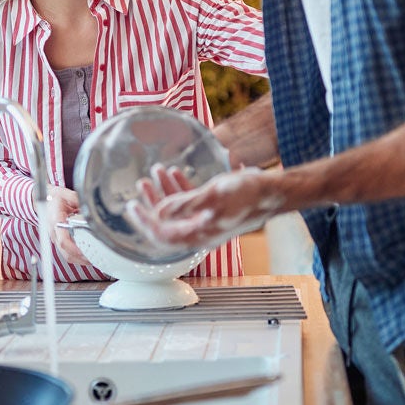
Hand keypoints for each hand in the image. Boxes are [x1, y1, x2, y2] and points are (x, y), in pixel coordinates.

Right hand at [47, 186, 91, 266]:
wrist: (45, 200)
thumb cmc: (55, 198)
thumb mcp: (67, 194)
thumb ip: (78, 201)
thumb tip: (90, 206)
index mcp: (55, 221)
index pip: (63, 240)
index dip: (75, 249)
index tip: (87, 251)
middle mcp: (54, 233)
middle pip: (66, 252)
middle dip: (82, 258)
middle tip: (97, 258)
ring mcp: (56, 239)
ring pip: (67, 256)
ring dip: (81, 260)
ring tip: (96, 259)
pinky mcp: (59, 241)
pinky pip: (67, 254)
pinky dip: (78, 258)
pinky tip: (89, 257)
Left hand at [127, 165, 282, 253]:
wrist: (273, 192)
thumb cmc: (247, 193)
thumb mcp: (212, 195)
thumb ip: (184, 205)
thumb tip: (159, 213)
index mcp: (199, 234)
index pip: (162, 234)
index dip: (144, 221)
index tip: (131, 206)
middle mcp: (200, 231)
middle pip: (167, 222)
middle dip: (151, 202)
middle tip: (139, 186)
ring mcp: (207, 221)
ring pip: (178, 210)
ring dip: (165, 191)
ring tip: (155, 171)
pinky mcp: (214, 210)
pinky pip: (191, 202)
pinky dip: (181, 188)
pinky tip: (174, 172)